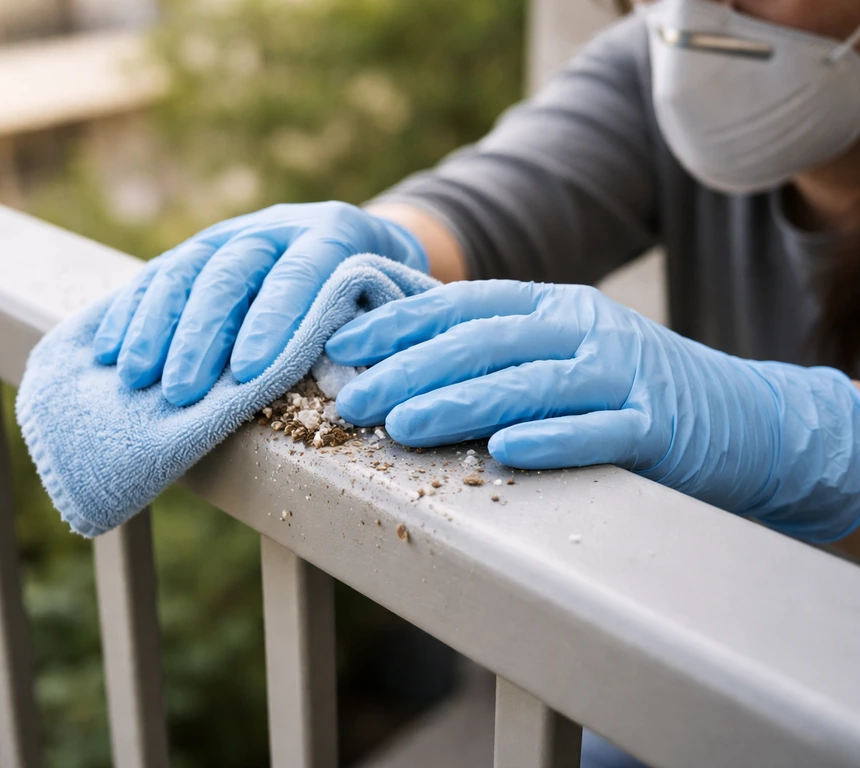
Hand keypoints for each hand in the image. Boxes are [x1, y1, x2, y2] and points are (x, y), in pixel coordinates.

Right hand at [94, 202, 426, 405]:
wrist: (360, 245)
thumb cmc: (380, 293)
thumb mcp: (392, 301)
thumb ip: (368, 324)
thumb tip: (344, 371)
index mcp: (335, 233)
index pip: (299, 271)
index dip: (273, 319)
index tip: (249, 372)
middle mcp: (278, 225)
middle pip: (231, 270)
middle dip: (201, 334)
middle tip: (181, 392)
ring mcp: (233, 233)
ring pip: (186, 269)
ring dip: (155, 326)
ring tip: (135, 376)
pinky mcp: (199, 250)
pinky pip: (157, 274)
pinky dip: (131, 311)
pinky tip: (109, 349)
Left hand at [326, 280, 859, 542]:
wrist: (739, 416)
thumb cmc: (625, 387)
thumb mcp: (562, 349)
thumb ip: (496, 349)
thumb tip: (402, 362)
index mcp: (553, 306)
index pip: (464, 305)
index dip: (401, 322)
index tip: (345, 345)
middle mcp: (583, 330)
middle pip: (486, 342)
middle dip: (410, 368)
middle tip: (352, 397)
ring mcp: (621, 376)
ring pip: (531, 383)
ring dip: (462, 402)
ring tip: (403, 423)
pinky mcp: (655, 426)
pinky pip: (599, 431)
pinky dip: (553, 438)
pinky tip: (507, 450)